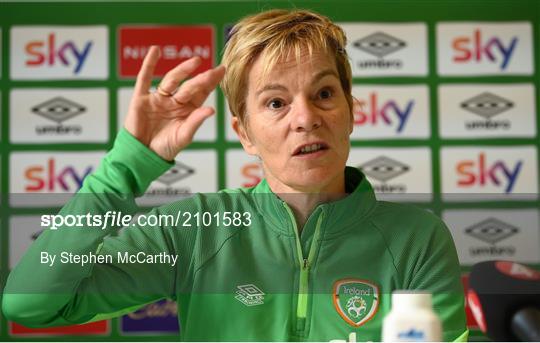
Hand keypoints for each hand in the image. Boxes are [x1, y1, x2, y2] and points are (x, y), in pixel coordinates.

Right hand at [124, 45, 225, 160]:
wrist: (142, 155)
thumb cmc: (165, 148)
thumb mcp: (183, 136)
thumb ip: (196, 121)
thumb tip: (211, 110)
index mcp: (187, 110)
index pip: (201, 93)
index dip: (211, 82)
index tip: (222, 70)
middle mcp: (174, 102)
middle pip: (189, 86)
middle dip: (202, 79)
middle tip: (214, 70)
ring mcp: (158, 98)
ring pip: (172, 80)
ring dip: (183, 70)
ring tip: (195, 61)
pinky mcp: (141, 98)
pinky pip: (144, 78)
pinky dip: (149, 64)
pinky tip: (155, 51)